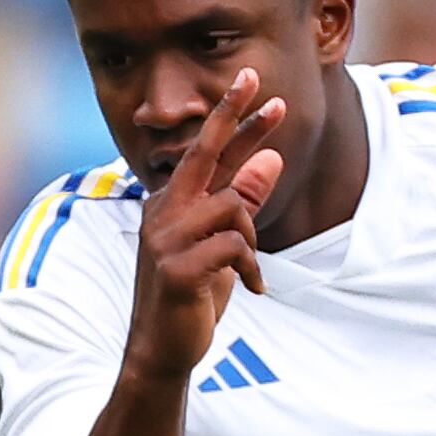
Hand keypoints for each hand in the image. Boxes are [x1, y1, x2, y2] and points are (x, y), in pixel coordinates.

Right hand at [126, 70, 286, 387]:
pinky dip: (250, 267)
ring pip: (232, 208)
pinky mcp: (176, 266)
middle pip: (204, 154)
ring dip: (252, 239)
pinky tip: (250, 289)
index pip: (206, 153)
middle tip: (274, 96)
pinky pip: (234, 246)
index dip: (233, 119)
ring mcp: (165, 238)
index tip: (253, 84)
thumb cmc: (191, 297)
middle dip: (238, 121)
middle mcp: (162, 212)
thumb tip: (270, 158)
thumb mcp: (224, 245)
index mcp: (170, 204)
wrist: (161, 350)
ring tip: (248, 271)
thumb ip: (242, 202)